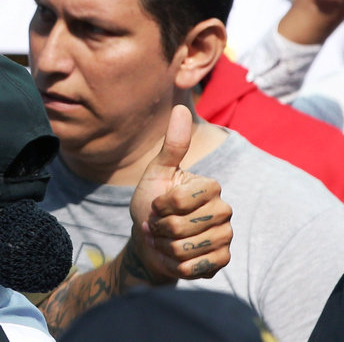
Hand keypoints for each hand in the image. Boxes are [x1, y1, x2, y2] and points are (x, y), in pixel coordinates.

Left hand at [127, 105, 232, 282]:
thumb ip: (173, 145)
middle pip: (181, 226)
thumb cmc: (152, 202)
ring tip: (162, 238)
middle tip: (156, 224)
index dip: (160, 206)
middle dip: (159, 227)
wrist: (149, 240)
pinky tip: (170, 256)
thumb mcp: (156, 172)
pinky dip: (171, 263)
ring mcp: (225, 237)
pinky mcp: (221, 261)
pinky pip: (191, 268)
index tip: (156, 204)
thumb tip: (181, 108)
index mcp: (211, 187)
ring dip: (162, 246)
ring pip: (184, 248)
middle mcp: (224, 211)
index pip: (181, 200)